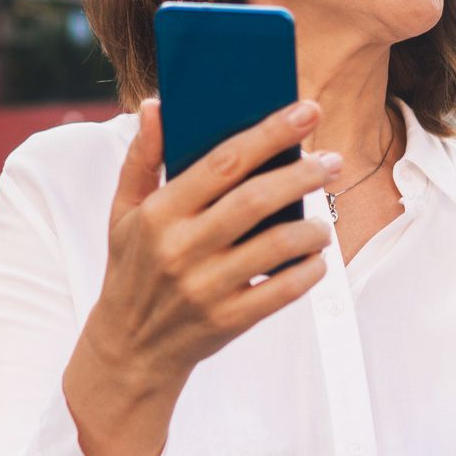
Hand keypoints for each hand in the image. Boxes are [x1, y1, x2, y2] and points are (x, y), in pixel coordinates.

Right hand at [65, 98, 336, 455]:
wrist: (129, 350)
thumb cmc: (133, 269)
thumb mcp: (122, 213)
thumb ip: (141, 158)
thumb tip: (156, 105)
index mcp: (158, 214)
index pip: (222, 163)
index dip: (269, 133)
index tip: (305, 110)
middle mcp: (180, 249)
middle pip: (256, 200)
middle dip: (303, 174)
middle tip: (332, 161)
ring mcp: (205, 288)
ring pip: (277, 246)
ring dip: (313, 228)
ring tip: (323, 221)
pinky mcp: (227, 321)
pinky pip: (283, 291)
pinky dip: (309, 271)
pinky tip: (315, 259)